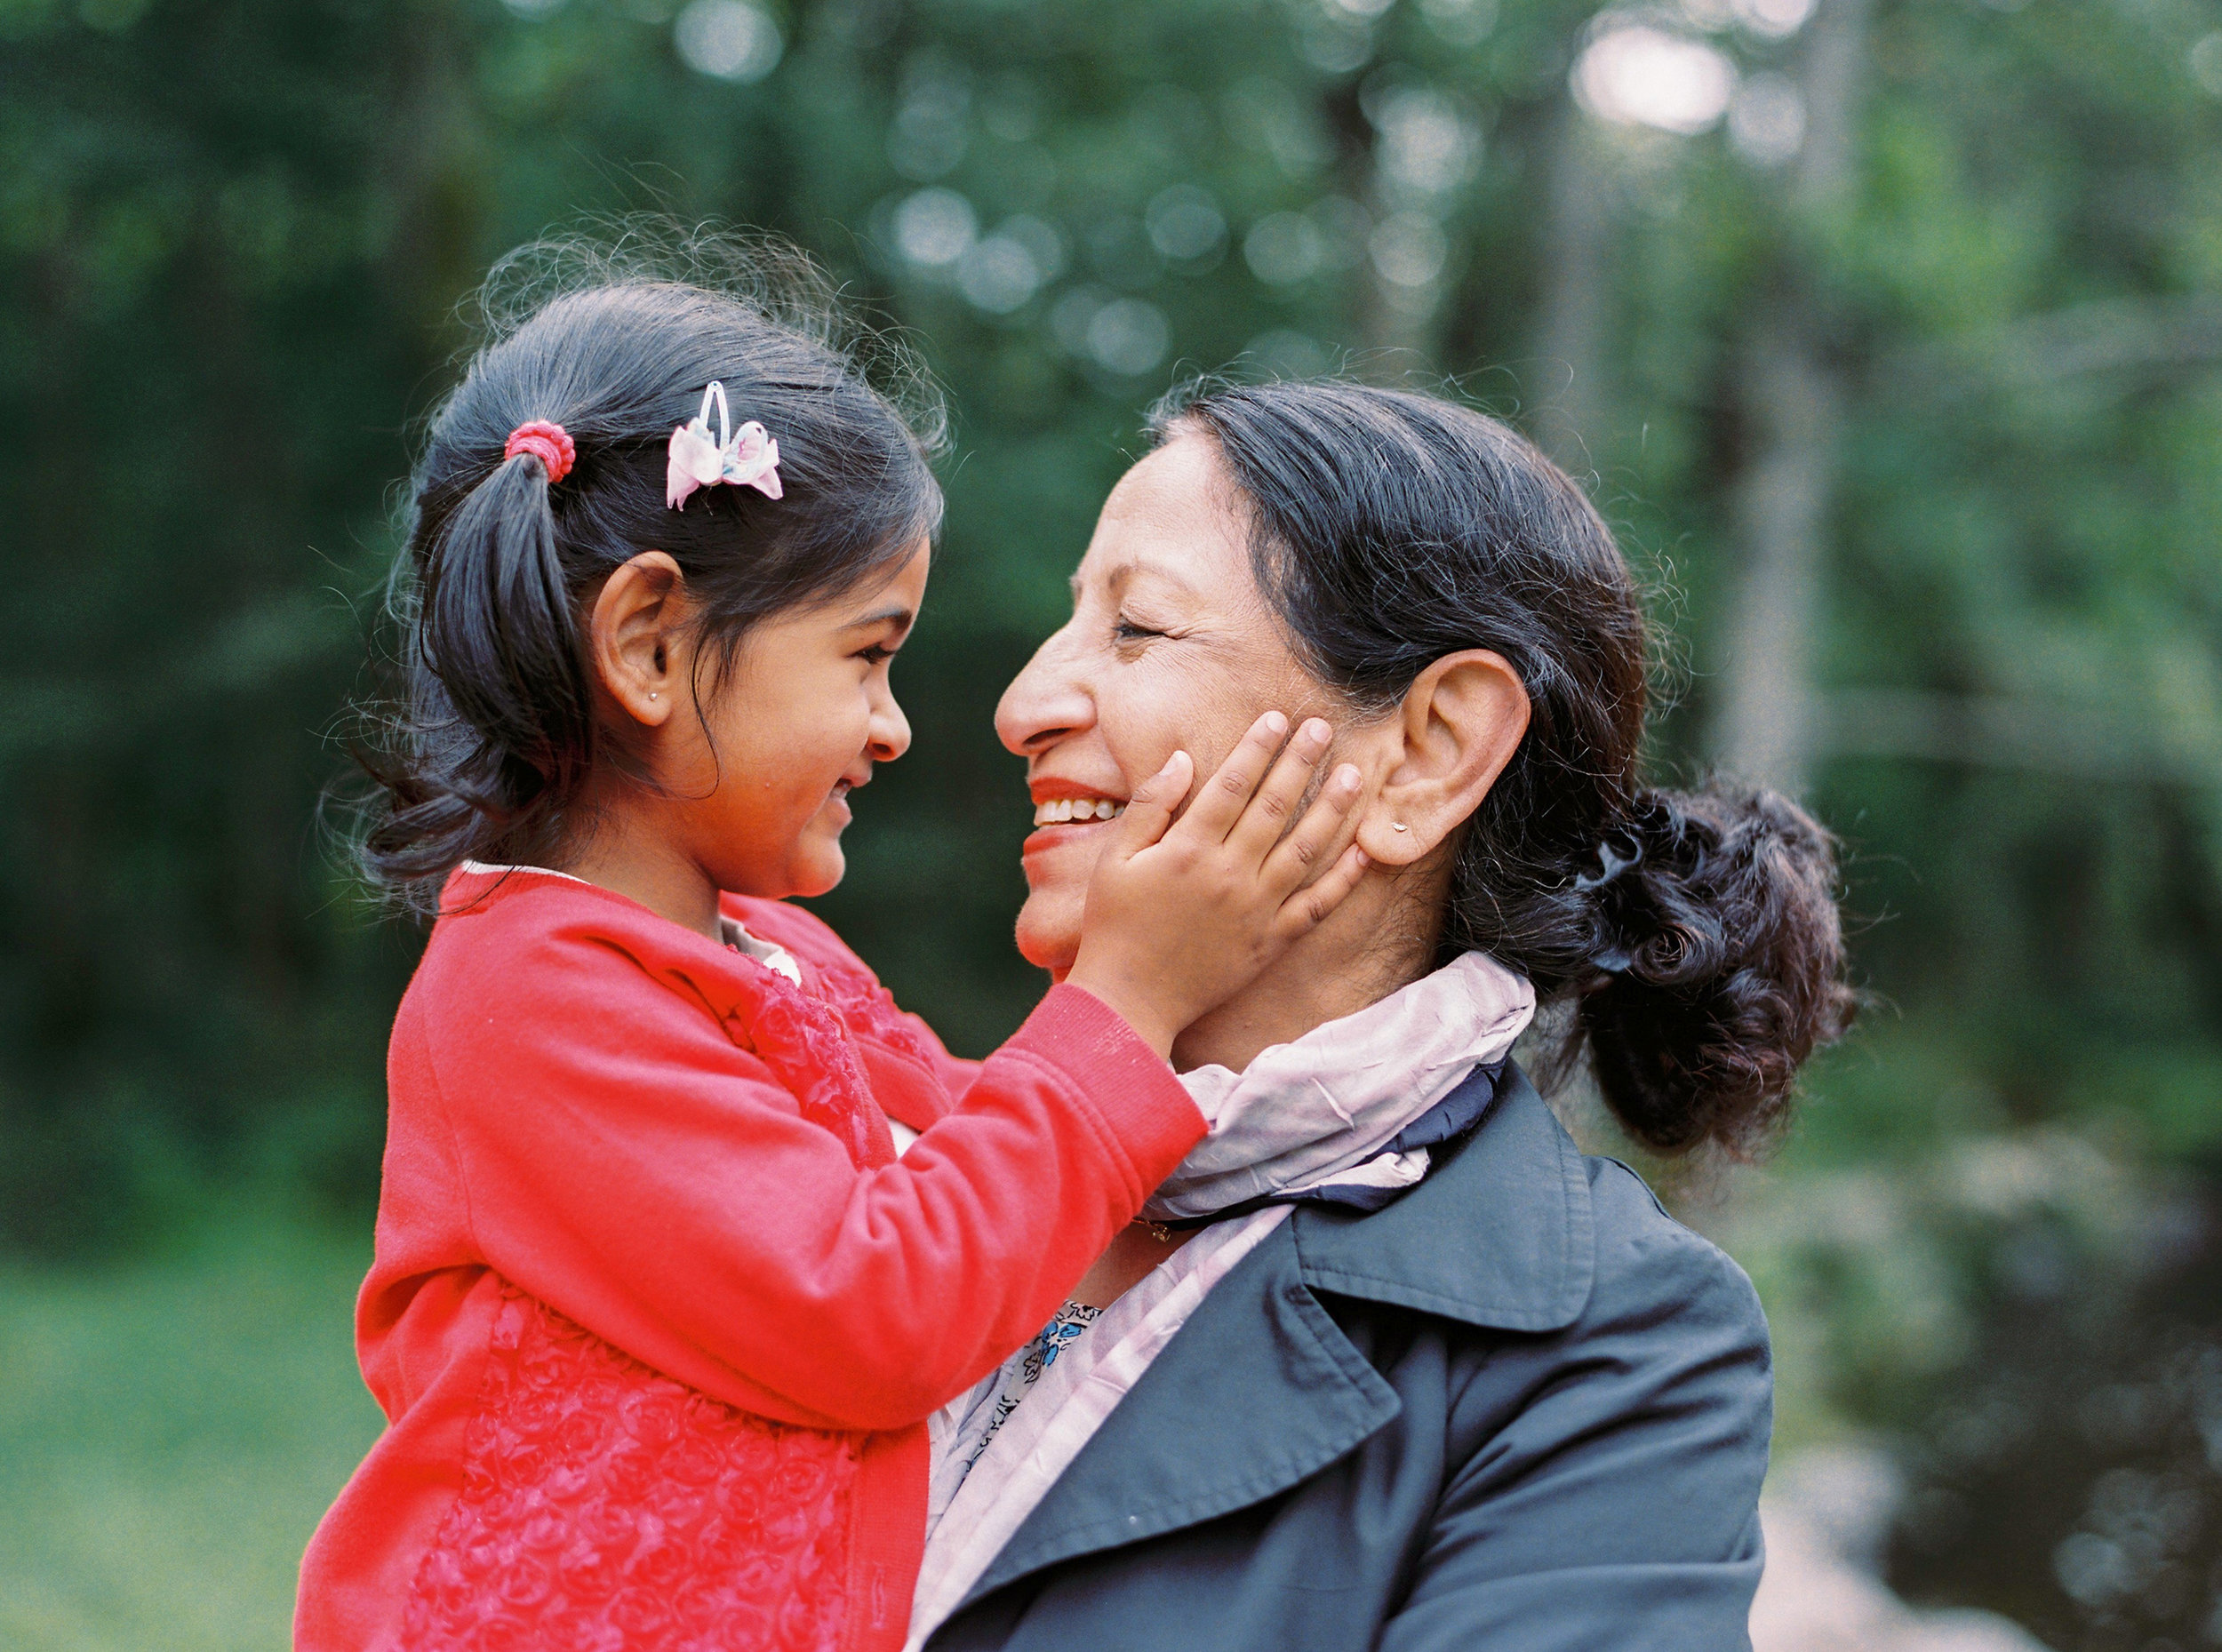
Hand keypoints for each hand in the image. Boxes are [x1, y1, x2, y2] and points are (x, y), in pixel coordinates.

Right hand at [1065, 712, 1368, 1058]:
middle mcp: (1229, 874)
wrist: (1129, 1000)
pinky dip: (1345, 877)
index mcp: (1188, 849)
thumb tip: (1181, 759)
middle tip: (1323, 728)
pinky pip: (1318, 904)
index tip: (1278, 718)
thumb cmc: (1114, 926)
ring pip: (1306, 848)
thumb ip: (1149, 807)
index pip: (1232, 784)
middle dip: (1301, 761)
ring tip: (1356, 774)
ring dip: (1333, 808)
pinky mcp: (1272, 941)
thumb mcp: (1114, 860)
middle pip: (1275, 805)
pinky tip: (1365, 849)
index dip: (1257, 747)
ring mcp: (1257, 908)